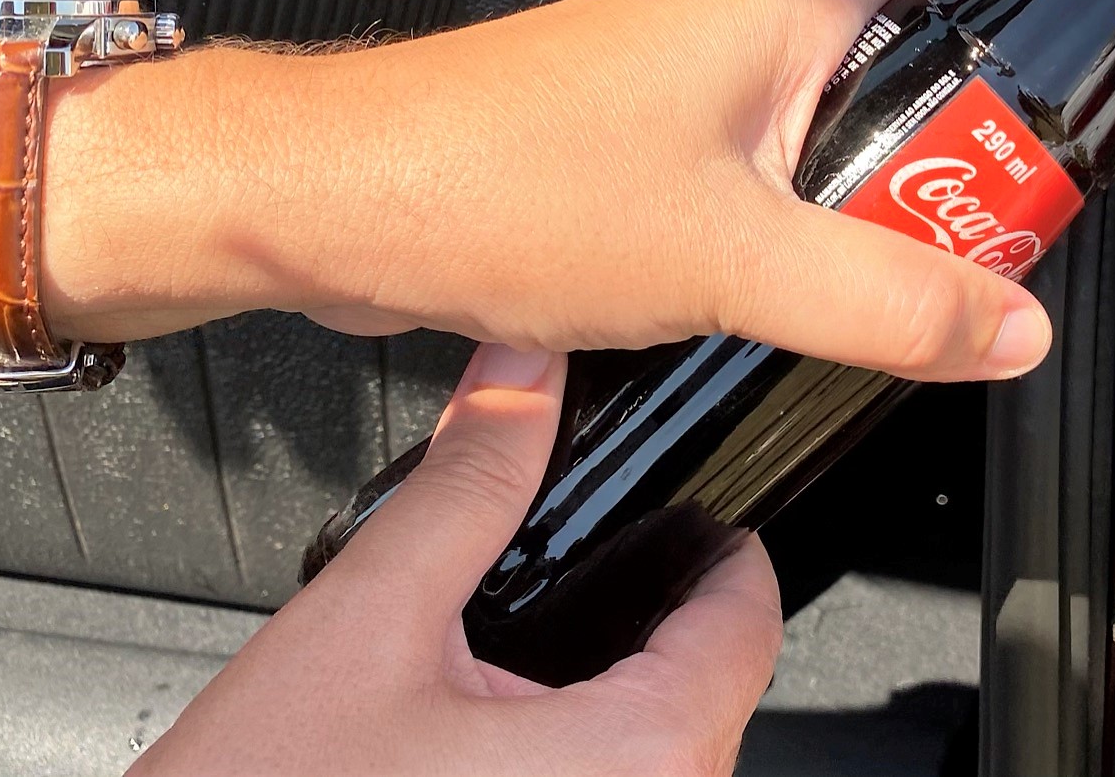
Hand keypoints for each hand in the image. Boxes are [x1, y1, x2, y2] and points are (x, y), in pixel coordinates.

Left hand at [40, 0, 1053, 381]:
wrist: (336, 202)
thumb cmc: (499, 182)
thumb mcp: (735, 261)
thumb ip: (887, 301)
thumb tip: (1008, 324)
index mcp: (781, 8)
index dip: (1009, 6)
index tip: (1053, 105)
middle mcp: (734, 26)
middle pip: (894, 61)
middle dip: (944, 155)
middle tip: (975, 250)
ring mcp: (679, 84)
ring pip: (817, 133)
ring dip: (858, 209)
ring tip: (877, 296)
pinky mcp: (633, 145)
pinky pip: (749, 178)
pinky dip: (782, 236)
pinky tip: (775, 308)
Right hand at [133, 342, 783, 776]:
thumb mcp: (365, 620)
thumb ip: (465, 484)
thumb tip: (521, 375)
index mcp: (633, 758)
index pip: (749, 625)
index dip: (720, 550)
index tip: (694, 518)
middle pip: (710, 694)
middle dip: (653, 620)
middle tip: (595, 564)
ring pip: (660, 757)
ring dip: (613, 697)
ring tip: (529, 652)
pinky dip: (574, 757)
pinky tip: (498, 729)